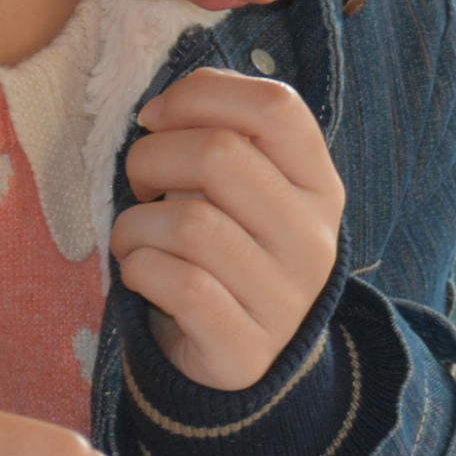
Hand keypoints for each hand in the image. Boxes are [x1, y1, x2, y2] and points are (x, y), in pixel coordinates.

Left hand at [111, 67, 345, 390]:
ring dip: (136, 222)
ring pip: (190, 223)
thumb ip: (219, 139)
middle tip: (142, 182)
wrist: (243, 361)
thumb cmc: (227, 253)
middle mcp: (313, 239)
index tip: (157, 116)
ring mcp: (285, 298)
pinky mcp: (245, 349)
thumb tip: (160, 111)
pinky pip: (179, 284)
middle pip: (220, 155)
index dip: (203, 94)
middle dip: (152, 157)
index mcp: (319, 185)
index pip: (276, 107)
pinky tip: (142, 273)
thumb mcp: (242, 191)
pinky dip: (140, 269)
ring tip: (136, 235)